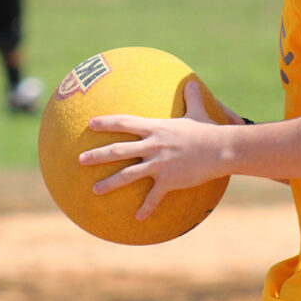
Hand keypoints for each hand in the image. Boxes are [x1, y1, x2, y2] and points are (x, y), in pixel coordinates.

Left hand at [79, 82, 229, 219]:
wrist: (221, 149)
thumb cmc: (209, 130)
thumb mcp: (198, 112)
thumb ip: (192, 98)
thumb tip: (192, 82)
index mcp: (156, 128)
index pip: (125, 122)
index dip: (106, 123)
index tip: (90, 124)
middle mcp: (153, 145)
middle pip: (118, 150)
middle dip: (97, 155)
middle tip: (79, 160)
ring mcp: (159, 163)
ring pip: (128, 174)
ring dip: (110, 183)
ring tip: (95, 190)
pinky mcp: (169, 180)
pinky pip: (154, 197)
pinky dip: (146, 207)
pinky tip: (138, 217)